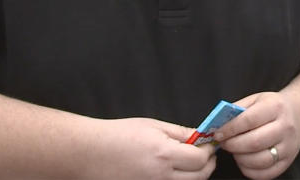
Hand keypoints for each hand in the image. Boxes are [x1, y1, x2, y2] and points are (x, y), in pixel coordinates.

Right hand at [86, 117, 216, 179]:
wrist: (90, 153)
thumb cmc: (118, 135)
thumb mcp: (153, 126)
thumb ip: (180, 132)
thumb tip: (201, 135)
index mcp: (164, 154)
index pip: (200, 159)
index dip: (209, 150)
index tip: (209, 144)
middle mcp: (160, 176)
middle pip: (200, 176)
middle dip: (207, 164)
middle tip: (206, 153)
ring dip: (195, 174)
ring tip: (190, 160)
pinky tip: (174, 170)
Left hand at [215, 92, 299, 179]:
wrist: (298, 115)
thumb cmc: (271, 107)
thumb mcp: (256, 100)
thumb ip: (237, 110)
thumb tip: (217, 124)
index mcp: (275, 107)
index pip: (249, 120)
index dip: (230, 129)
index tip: (218, 134)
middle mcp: (285, 127)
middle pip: (255, 142)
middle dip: (233, 145)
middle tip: (224, 144)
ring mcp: (288, 146)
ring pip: (260, 160)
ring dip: (240, 159)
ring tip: (235, 151)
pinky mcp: (288, 161)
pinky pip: (266, 174)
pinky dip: (250, 170)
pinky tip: (244, 161)